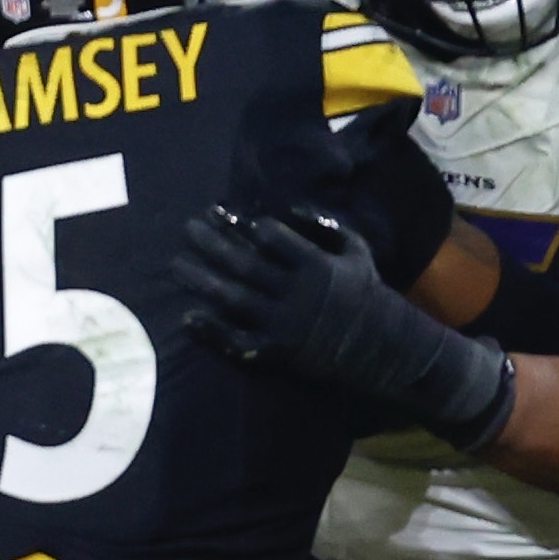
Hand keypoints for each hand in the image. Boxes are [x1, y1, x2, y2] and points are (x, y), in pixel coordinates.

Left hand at [177, 206, 515, 453]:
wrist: (382, 349)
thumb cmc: (366, 292)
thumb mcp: (357, 251)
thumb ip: (327, 226)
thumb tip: (291, 208)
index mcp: (316, 265)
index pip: (270, 237)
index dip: (245, 224)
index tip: (223, 214)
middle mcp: (295, 293)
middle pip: (243, 263)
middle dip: (212, 242)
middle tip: (188, 226)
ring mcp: (282, 323)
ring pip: (231, 298)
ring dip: (200, 279)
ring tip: (175, 263)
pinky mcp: (275, 351)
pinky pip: (235, 340)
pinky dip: (210, 329)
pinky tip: (187, 316)